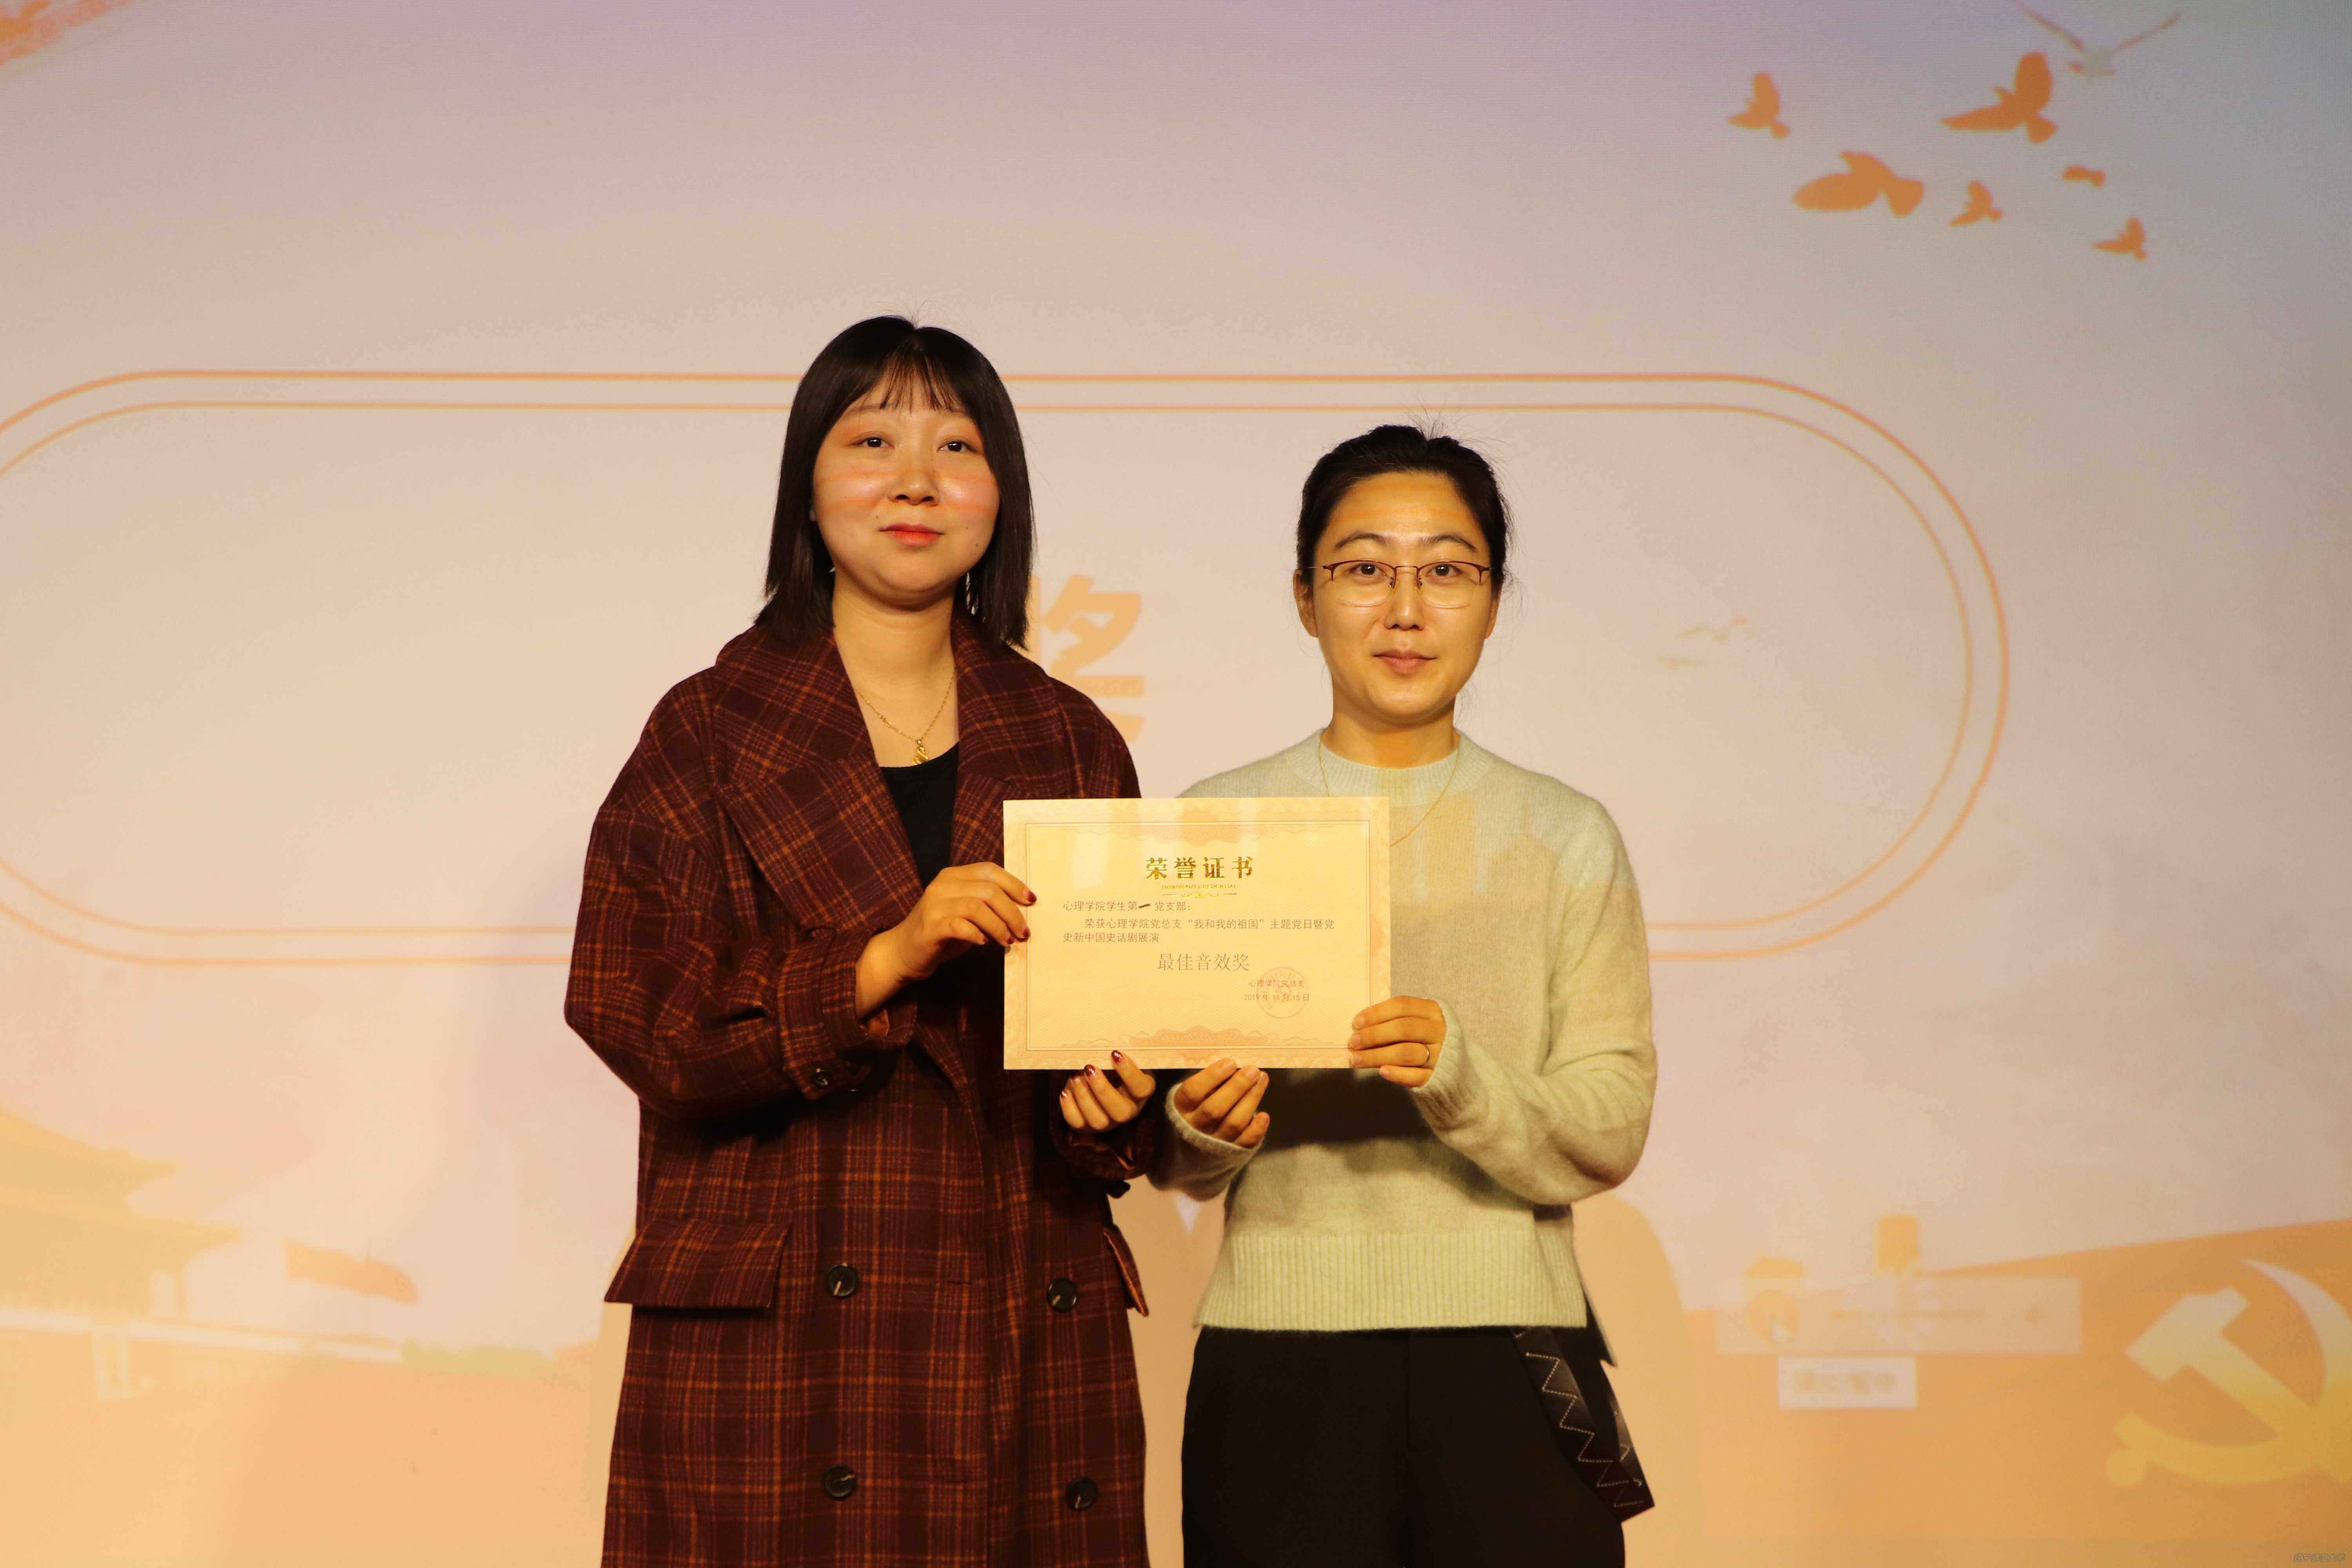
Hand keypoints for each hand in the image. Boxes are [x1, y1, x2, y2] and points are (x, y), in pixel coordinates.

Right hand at [855, 862, 1032, 1014]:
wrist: (903, 951)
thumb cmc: (941, 933)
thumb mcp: (966, 914)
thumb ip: (987, 907)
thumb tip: (1022, 912)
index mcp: (953, 876)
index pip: (989, 870)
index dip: (1013, 884)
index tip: (1031, 901)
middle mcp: (943, 885)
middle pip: (988, 890)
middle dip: (1012, 911)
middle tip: (1023, 931)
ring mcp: (934, 904)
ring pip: (976, 906)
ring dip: (999, 925)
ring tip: (1008, 940)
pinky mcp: (930, 926)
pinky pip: (960, 925)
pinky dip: (977, 933)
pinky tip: (984, 942)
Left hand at [1059, 1052, 1157, 1132]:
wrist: (1093, 1077)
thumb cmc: (1109, 1065)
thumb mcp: (1116, 1059)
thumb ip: (1117, 1055)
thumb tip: (1107, 1044)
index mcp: (1140, 1092)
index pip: (1142, 1088)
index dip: (1130, 1073)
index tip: (1114, 1053)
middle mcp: (1128, 1110)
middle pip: (1121, 1112)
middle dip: (1103, 1090)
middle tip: (1090, 1067)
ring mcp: (1108, 1122)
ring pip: (1099, 1121)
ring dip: (1085, 1098)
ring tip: (1075, 1076)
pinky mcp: (1086, 1126)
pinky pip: (1078, 1123)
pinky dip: (1069, 1109)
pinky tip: (1065, 1092)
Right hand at [1170, 1059, 1271, 1148]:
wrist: (1194, 1151)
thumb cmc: (1198, 1109)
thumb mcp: (1195, 1094)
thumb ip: (1209, 1082)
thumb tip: (1234, 1064)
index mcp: (1181, 1108)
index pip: (1192, 1092)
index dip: (1211, 1077)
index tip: (1230, 1062)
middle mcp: (1194, 1127)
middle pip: (1214, 1109)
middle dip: (1236, 1087)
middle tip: (1252, 1070)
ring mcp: (1213, 1142)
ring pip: (1233, 1123)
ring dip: (1250, 1100)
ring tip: (1262, 1079)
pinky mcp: (1231, 1153)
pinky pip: (1244, 1142)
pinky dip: (1256, 1130)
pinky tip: (1264, 1115)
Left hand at [1349, 996, 1444, 1087]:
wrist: (1452, 1066)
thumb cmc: (1422, 1039)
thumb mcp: (1415, 1023)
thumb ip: (1393, 1021)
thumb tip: (1359, 1028)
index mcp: (1432, 1011)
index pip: (1402, 1005)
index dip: (1377, 1013)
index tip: (1356, 1023)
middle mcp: (1438, 1030)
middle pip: (1404, 1028)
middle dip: (1374, 1035)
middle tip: (1353, 1042)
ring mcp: (1440, 1054)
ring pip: (1407, 1053)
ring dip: (1377, 1056)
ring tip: (1356, 1059)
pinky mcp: (1438, 1076)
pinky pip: (1416, 1076)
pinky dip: (1398, 1074)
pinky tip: (1382, 1071)